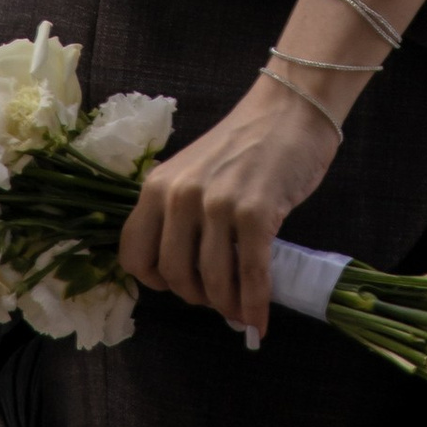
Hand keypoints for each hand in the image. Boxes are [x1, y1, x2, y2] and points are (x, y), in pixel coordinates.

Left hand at [120, 70, 342, 337]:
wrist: (291, 107)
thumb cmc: (244, 142)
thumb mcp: (193, 172)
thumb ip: (181, 214)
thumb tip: (188, 276)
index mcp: (158, 186)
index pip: (134, 257)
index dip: (156, 281)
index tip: (178, 283)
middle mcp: (181, 196)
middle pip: (175, 276)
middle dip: (196, 297)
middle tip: (217, 296)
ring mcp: (218, 205)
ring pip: (213, 281)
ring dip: (228, 306)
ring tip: (240, 310)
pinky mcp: (256, 213)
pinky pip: (251, 275)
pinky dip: (255, 304)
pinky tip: (260, 319)